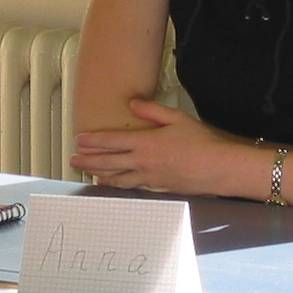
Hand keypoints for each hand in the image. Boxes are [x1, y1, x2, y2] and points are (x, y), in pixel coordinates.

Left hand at [70, 99, 240, 192]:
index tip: (79, 141)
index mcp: (146, 142)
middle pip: (109, 162)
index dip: (93, 141)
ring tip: (89, 175)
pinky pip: (134, 187)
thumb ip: (153, 111)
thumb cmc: (203, 142)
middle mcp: (143, 162)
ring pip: (118, 178)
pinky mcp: (159, 188)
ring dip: (101, 176)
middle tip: (73, 161)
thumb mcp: (178, 118)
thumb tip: (133, 104)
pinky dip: (121, 186)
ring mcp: (150, 178)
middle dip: (88, 161)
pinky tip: (115, 185)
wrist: (219, 168)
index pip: (112, 141)